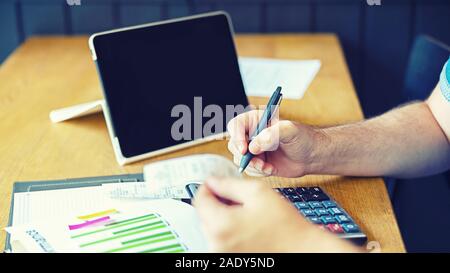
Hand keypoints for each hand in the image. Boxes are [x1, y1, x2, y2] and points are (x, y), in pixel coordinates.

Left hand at [194, 177, 358, 252]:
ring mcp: (222, 254)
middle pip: (204, 214)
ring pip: (212, 227)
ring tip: (246, 213)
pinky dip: (228, 230)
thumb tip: (212, 181)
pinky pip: (220, 240)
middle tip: (236, 197)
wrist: (301, 249)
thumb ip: (229, 184)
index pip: (199, 200)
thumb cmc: (285, 224)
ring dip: (222, 217)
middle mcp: (217, 243)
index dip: (207, 187)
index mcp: (221, 225)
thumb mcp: (257, 192)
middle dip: (216, 202)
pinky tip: (246, 226)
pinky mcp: (229, 259)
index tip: (215, 183)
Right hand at [227, 110, 320, 176]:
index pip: (236, 125)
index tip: (245, 149)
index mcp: (256, 120)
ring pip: (239, 159)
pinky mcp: (257, 162)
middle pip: (234, 144)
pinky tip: (271, 169)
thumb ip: (272, 135)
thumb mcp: (290, 131)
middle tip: (258, 161)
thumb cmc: (303, 138)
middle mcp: (252, 134)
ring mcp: (253, 149)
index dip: (236, 136)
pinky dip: (258, 172)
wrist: (311, 156)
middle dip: (244, 156)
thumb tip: (254, 146)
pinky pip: (248, 169)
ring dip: (253, 166)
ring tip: (268, 166)